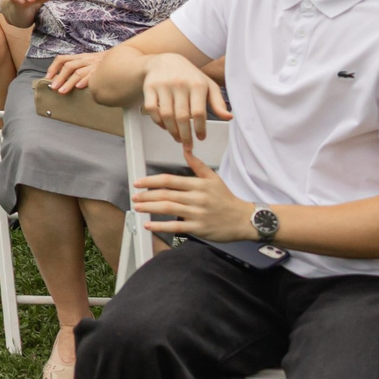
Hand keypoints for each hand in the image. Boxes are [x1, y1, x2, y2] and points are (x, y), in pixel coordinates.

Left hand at [42, 52, 98, 93]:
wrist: (122, 55)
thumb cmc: (102, 62)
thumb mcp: (88, 60)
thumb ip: (77, 66)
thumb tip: (63, 78)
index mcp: (80, 57)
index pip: (62, 59)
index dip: (53, 67)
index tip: (48, 77)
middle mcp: (85, 60)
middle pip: (68, 67)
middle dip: (59, 77)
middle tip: (53, 87)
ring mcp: (93, 65)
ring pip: (78, 72)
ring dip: (69, 82)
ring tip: (62, 91)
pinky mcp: (101, 71)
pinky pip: (92, 75)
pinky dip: (85, 81)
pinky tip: (79, 87)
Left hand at [134, 153, 250, 239]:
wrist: (244, 219)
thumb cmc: (226, 199)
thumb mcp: (214, 178)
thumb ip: (198, 165)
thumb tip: (186, 150)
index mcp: (198, 184)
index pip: (170, 180)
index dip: (151, 181)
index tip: (138, 182)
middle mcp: (196, 198)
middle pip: (166, 194)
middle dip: (147, 195)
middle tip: (135, 196)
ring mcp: (197, 214)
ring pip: (168, 208)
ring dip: (150, 208)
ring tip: (138, 207)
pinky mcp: (198, 228)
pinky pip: (176, 226)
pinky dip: (160, 225)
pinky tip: (148, 224)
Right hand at [143, 52, 229, 147]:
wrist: (166, 60)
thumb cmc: (190, 76)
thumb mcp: (208, 86)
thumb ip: (218, 102)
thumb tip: (228, 117)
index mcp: (197, 84)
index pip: (199, 113)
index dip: (200, 128)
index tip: (200, 137)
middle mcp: (179, 84)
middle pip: (182, 117)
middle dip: (185, 135)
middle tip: (187, 145)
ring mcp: (163, 85)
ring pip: (166, 116)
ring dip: (172, 131)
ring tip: (177, 137)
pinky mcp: (149, 87)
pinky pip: (151, 110)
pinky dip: (158, 122)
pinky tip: (164, 126)